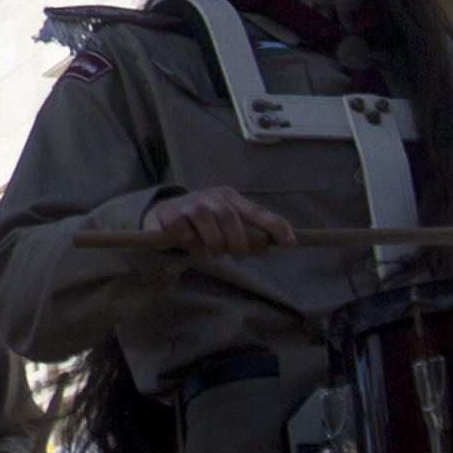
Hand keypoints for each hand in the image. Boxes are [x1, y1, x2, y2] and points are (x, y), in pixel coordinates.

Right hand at [139, 184, 303, 261]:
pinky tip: (191, 246)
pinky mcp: (170, 213)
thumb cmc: (201, 225)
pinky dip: (191, 242)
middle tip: (236, 256)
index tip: (290, 242)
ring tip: (213, 252)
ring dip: (213, 244)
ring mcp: (189, 202)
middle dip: (237, 242)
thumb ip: (247, 238)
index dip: (274, 225)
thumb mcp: (225, 229)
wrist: (162, 216)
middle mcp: (211, 196)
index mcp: (230, 198)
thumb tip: (267, 249)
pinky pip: (184, 230)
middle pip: (230, 217)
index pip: (256, 211)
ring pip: (208, 222)